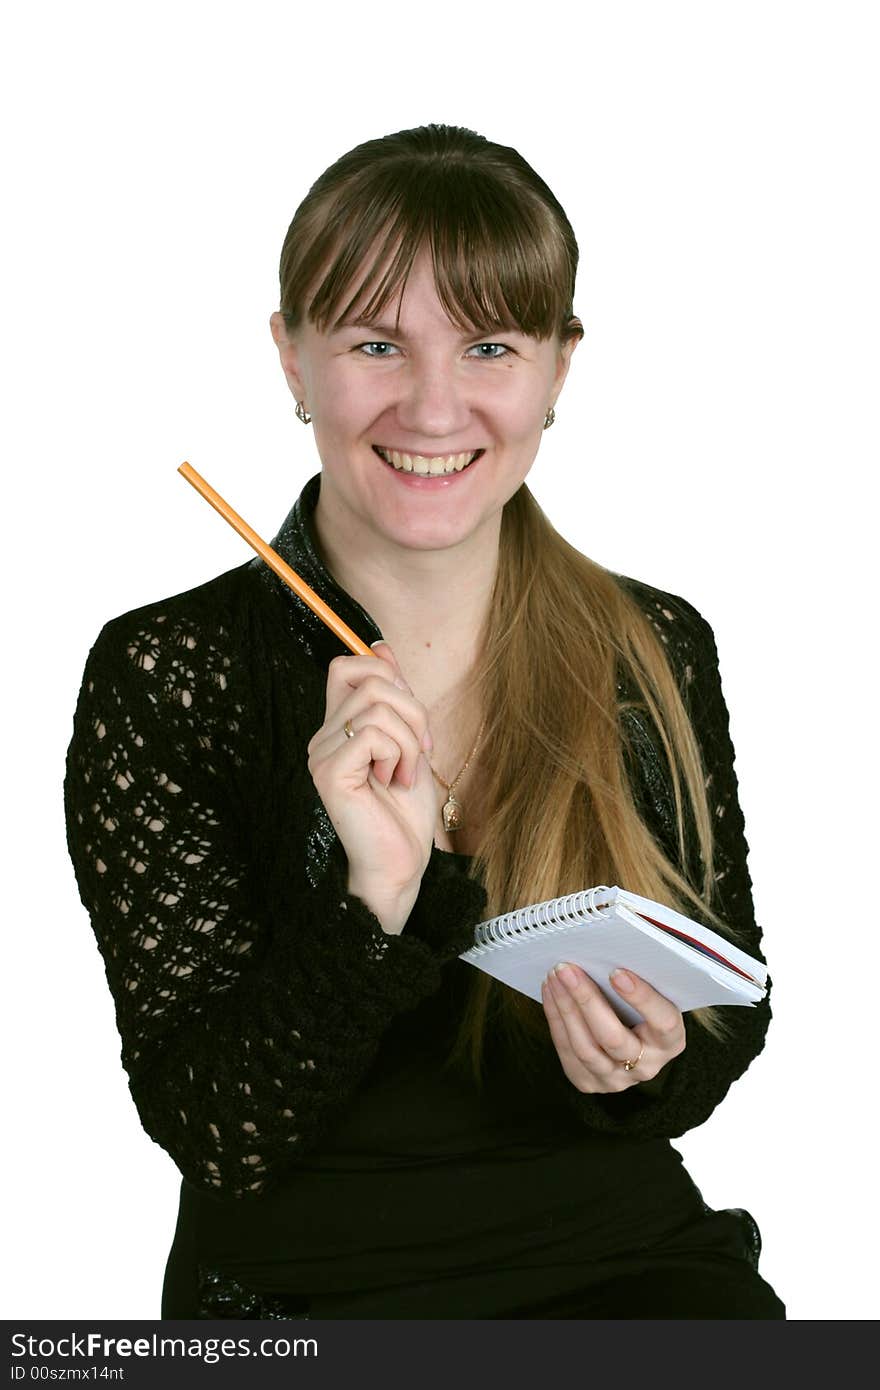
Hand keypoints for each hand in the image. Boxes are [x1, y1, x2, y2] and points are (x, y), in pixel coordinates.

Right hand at [306, 642, 436, 913]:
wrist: (400, 865)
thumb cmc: (403, 814)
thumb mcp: (409, 744)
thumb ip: (395, 700)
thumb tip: (382, 647)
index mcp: (338, 727)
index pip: (346, 666)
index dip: (385, 673)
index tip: (411, 718)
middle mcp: (322, 736)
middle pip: (371, 679)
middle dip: (413, 710)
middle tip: (419, 753)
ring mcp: (321, 754)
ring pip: (379, 706)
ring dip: (410, 740)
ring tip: (405, 774)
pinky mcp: (330, 772)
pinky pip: (374, 734)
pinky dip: (399, 755)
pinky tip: (394, 783)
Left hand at [540, 963, 685, 1092]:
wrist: (632, 1042)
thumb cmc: (642, 1005)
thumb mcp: (654, 993)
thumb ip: (643, 976)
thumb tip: (612, 947)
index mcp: (671, 1041)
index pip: (662, 1022)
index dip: (642, 998)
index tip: (617, 972)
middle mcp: (647, 1066)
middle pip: (614, 1039)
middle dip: (587, 1000)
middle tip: (568, 969)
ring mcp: (616, 1080)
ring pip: (585, 1048)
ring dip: (565, 1008)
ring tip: (554, 977)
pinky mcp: (589, 1082)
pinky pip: (567, 1051)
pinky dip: (555, 1018)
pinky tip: (551, 991)